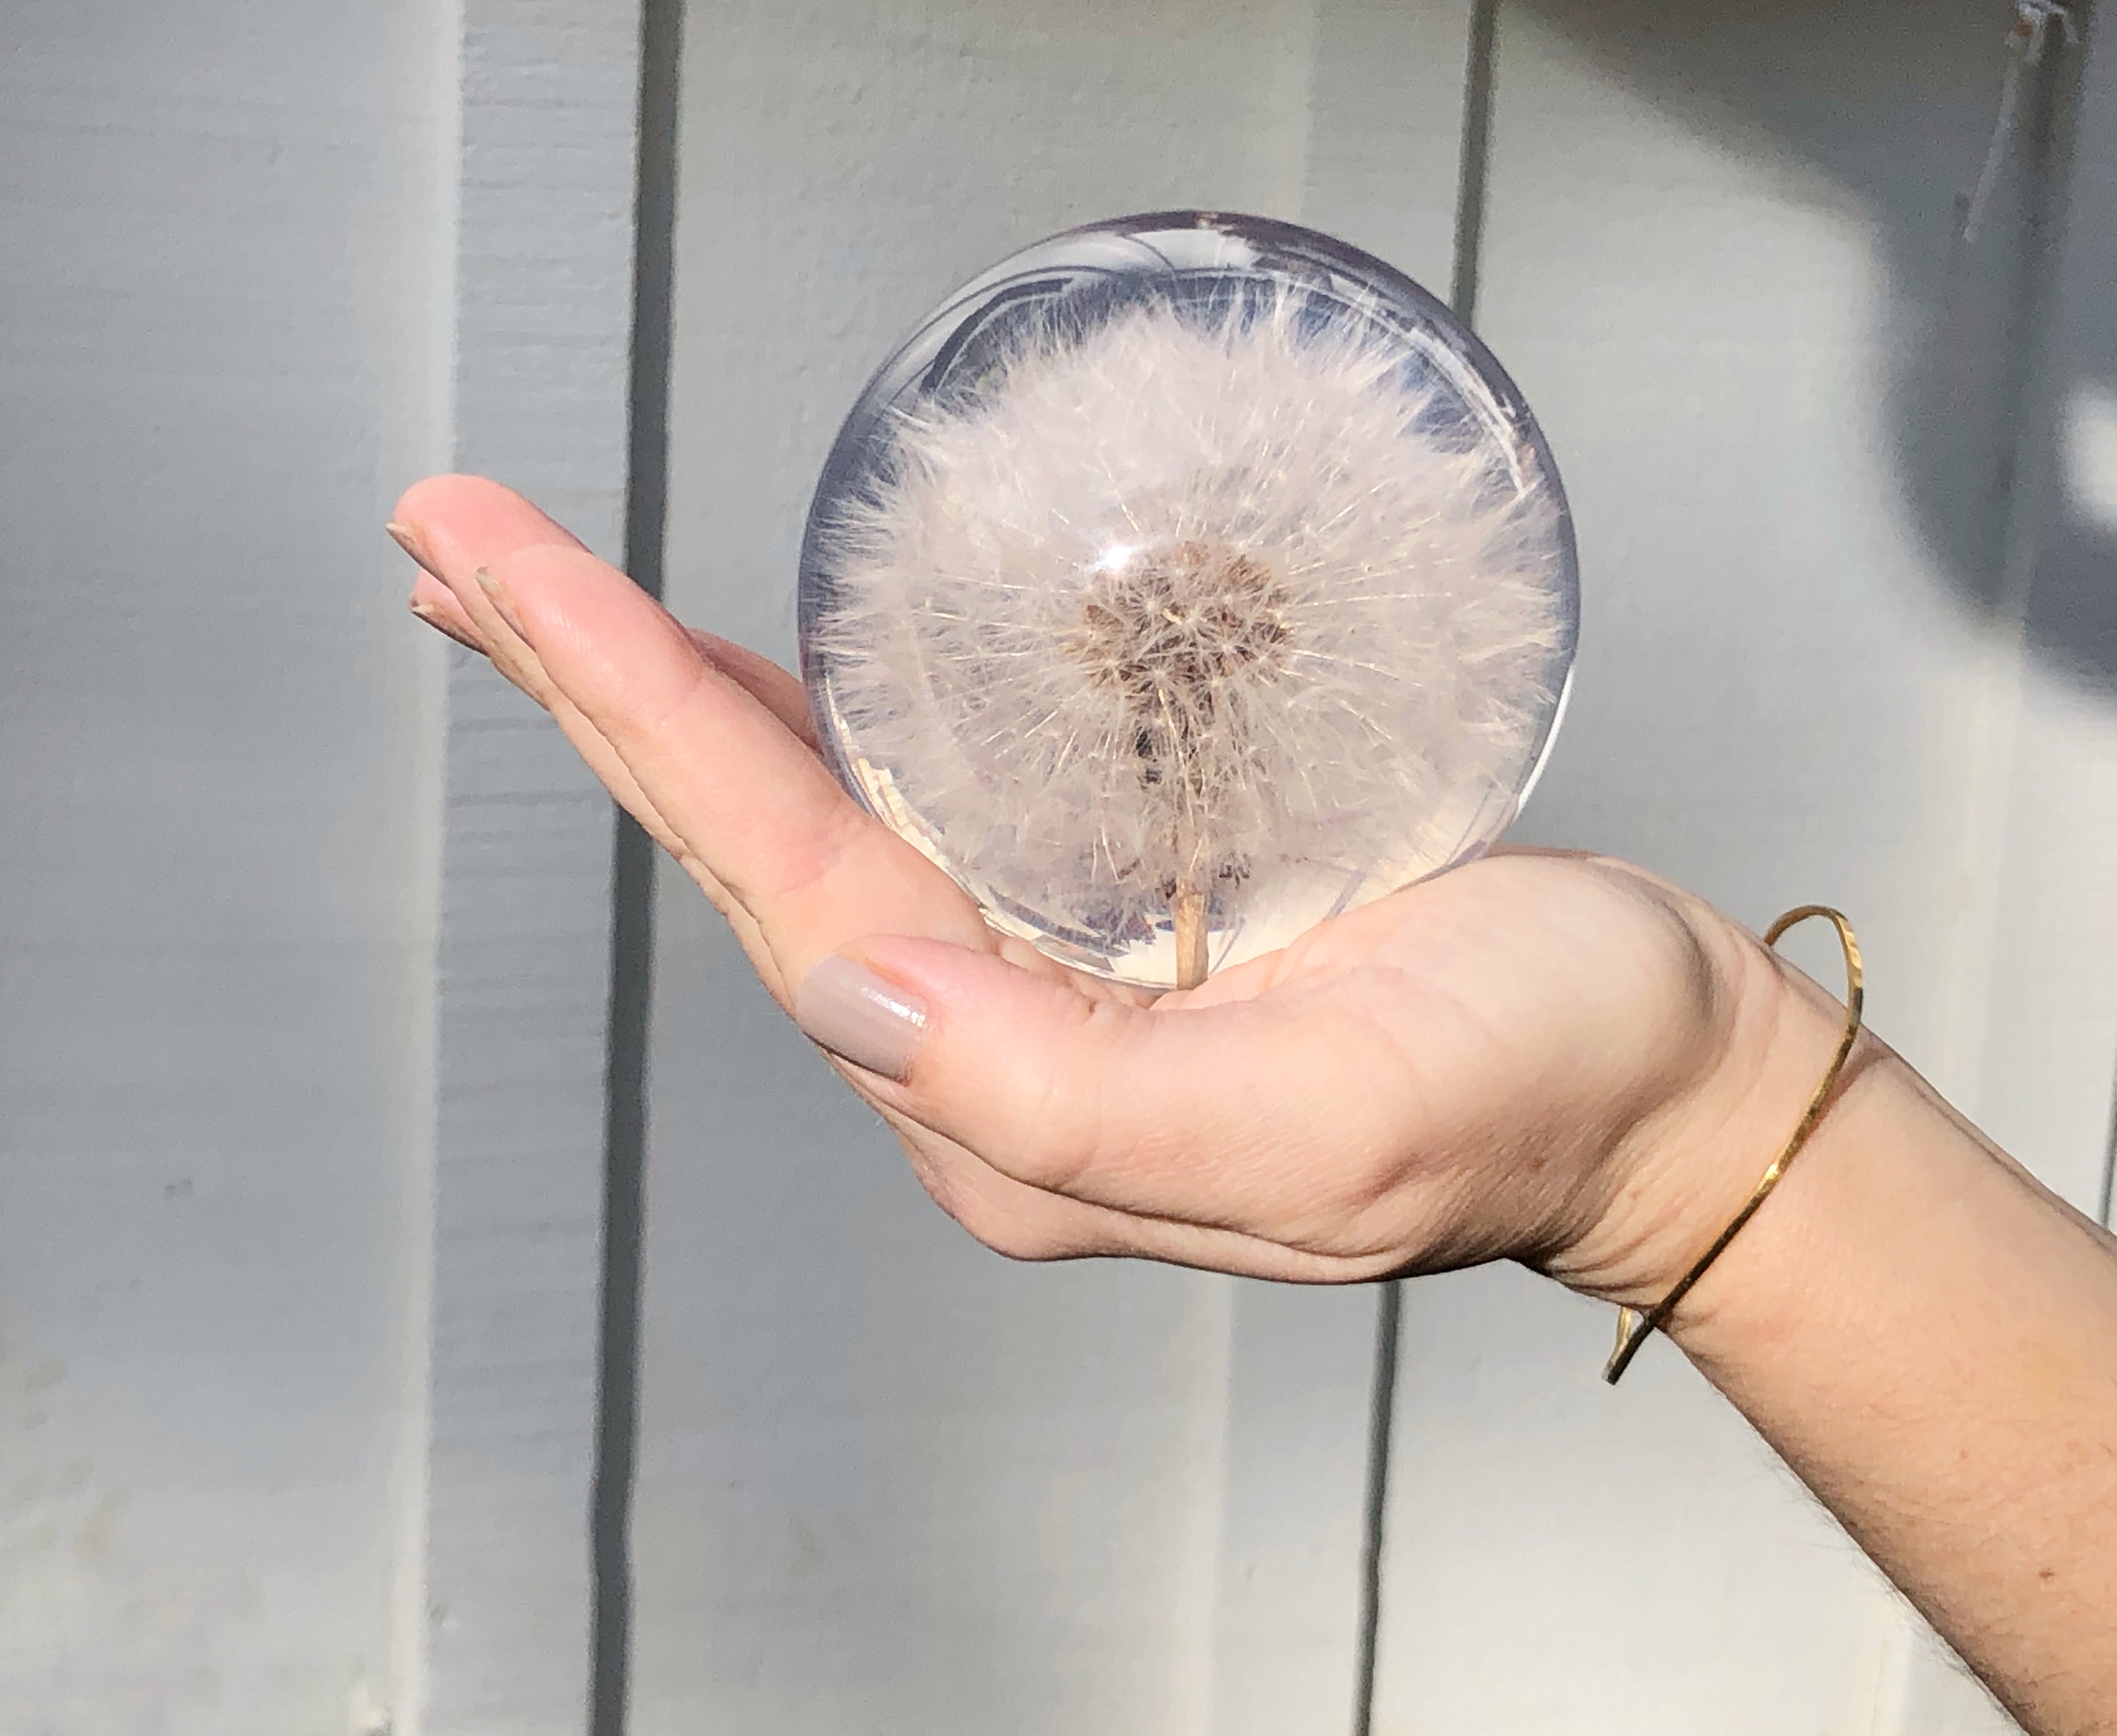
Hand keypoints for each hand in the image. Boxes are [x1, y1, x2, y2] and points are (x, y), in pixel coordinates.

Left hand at [388, 476, 1815, 1302]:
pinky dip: (796, 730)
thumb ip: (1070, 1100)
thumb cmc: (1532, 1085)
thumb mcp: (1329, 1124)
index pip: (788, 884)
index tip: (509, 572)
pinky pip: (902, 816)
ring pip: (804, 827)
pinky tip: (739, 675)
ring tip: (535, 597)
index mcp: (1020, 1109)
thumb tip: (850, 996)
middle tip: (453, 545)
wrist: (1649, 1082)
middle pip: (750, 852)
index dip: (641, 716)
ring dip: (661, 705)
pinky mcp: (1099, 932)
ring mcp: (1039, 995)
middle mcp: (995, 1059)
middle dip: (593, 693)